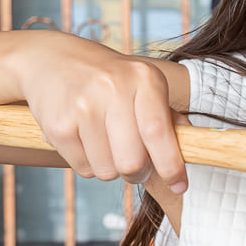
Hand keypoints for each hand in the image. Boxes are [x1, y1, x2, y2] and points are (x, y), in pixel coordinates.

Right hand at [14, 32, 187, 189]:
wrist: (51, 59)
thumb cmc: (108, 79)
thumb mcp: (142, 85)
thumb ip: (168, 116)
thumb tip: (194, 145)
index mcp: (143, 77)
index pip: (159, 132)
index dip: (171, 166)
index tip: (180, 185)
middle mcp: (113, 88)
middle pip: (133, 162)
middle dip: (138, 172)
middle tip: (135, 163)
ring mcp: (82, 106)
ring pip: (107, 171)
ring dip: (111, 168)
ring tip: (105, 142)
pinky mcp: (57, 125)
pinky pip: (83, 168)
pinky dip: (88, 163)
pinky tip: (84, 138)